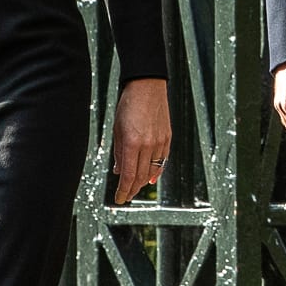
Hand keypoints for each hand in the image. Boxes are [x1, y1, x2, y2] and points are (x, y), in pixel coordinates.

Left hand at [110, 77, 172, 202]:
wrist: (147, 86)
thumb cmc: (128, 106)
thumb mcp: (117, 129)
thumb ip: (118, 152)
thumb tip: (118, 170)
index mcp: (132, 143)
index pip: (127, 175)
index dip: (123, 190)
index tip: (118, 199)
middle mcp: (147, 145)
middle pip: (140, 176)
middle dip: (131, 189)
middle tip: (125, 197)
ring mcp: (160, 142)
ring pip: (152, 171)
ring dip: (142, 182)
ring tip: (135, 188)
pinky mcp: (167, 138)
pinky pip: (162, 160)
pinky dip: (156, 172)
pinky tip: (150, 178)